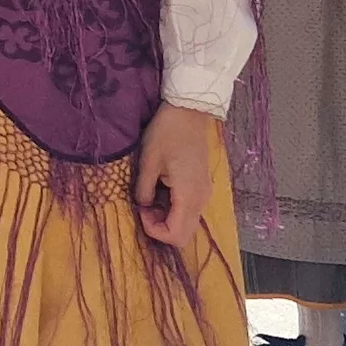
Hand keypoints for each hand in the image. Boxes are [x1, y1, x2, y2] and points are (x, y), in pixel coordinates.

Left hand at [132, 106, 222, 249]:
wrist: (189, 111)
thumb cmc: (167, 133)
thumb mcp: (148, 161)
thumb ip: (144, 190)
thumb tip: (143, 206)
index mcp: (188, 195)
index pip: (176, 235)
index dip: (154, 230)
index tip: (141, 209)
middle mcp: (201, 199)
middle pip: (184, 235)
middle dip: (160, 227)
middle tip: (144, 206)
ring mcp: (205, 193)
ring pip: (187, 223)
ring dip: (166, 217)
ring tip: (150, 196)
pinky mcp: (202, 186)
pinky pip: (189, 209)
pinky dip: (173, 208)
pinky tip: (161, 189)